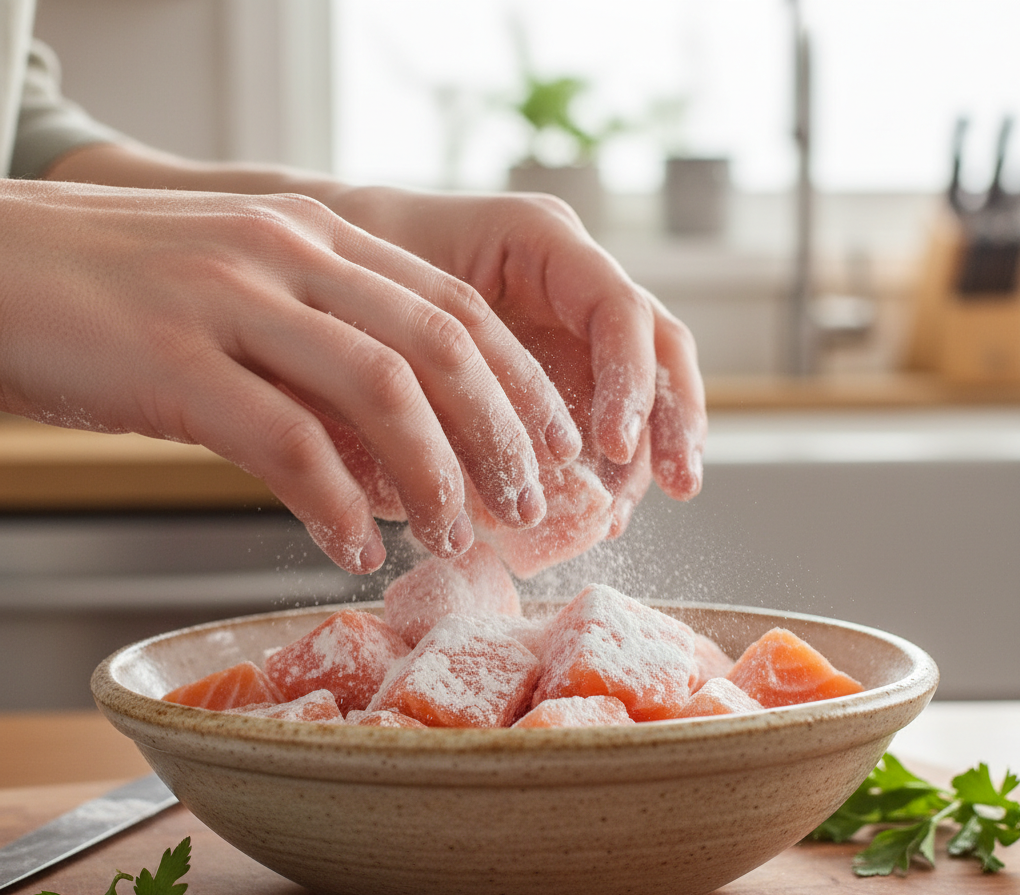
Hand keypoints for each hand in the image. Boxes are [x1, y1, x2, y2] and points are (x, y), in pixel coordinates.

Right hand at [0, 179, 581, 571]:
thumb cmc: (121, 294)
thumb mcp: (244, 291)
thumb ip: (325, 348)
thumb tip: (400, 453)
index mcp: (319, 234)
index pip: (456, 305)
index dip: (520, 381)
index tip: (557, 446)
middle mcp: (290, 251)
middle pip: (439, 343)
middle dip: (502, 433)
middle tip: (532, 506)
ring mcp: (231, 297)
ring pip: (379, 385)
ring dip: (435, 472)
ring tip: (458, 539)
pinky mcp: (172, 358)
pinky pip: (283, 439)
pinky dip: (334, 501)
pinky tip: (354, 547)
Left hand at [331, 187, 706, 534]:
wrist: (327, 274)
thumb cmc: (351, 278)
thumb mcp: (384, 306)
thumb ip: (435, 371)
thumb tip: (473, 474)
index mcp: (541, 240)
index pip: (617, 308)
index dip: (630, 379)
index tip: (612, 448)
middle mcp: (571, 278)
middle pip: (656, 342)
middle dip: (674, 416)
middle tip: (681, 485)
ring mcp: (570, 323)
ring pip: (641, 383)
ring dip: (646, 450)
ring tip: (619, 518)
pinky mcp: (558, 366)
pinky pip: (603, 412)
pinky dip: (605, 463)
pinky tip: (597, 512)